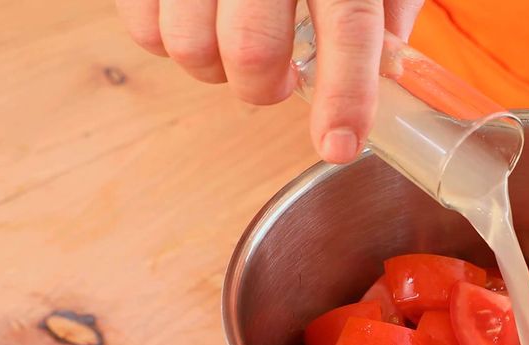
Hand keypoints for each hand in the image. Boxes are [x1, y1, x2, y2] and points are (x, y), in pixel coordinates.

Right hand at [115, 0, 424, 162]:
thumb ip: (388, 1)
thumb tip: (387, 64)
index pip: (349, 27)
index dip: (345, 96)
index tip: (338, 146)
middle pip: (252, 50)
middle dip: (263, 89)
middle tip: (277, 81)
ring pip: (188, 45)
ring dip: (212, 69)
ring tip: (230, 43)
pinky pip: (140, 25)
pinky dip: (166, 41)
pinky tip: (194, 17)